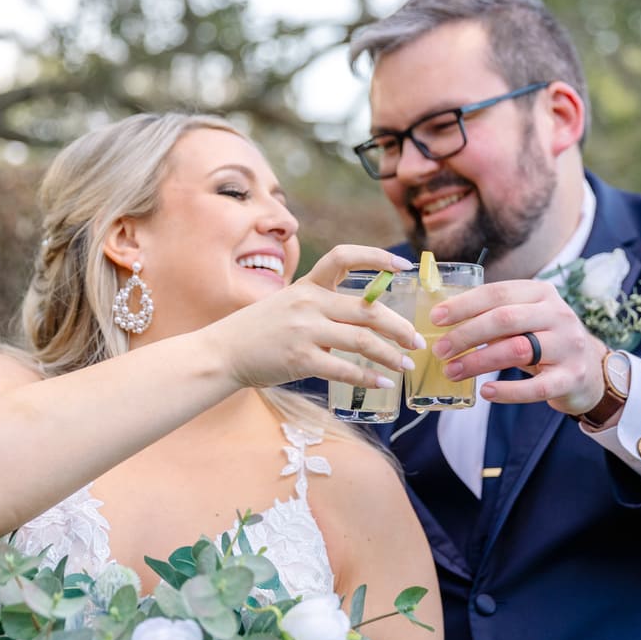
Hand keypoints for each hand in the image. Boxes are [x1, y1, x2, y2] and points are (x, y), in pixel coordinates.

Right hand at [206, 245, 423, 389]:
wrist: (223, 353)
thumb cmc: (260, 331)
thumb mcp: (290, 305)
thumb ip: (323, 307)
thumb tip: (367, 319)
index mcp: (308, 284)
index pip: (344, 257)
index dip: (377, 258)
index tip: (403, 266)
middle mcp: (309, 303)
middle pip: (367, 309)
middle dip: (399, 326)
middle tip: (417, 341)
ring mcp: (304, 331)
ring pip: (362, 340)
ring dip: (390, 354)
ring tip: (405, 365)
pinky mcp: (300, 359)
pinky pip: (344, 368)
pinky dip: (368, 377)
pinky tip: (382, 382)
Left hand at [427, 279, 608, 415]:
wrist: (591, 369)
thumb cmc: (545, 341)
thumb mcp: (526, 319)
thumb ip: (495, 316)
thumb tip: (444, 322)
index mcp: (541, 293)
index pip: (497, 293)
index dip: (464, 305)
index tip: (436, 318)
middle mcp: (558, 314)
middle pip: (504, 319)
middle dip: (467, 334)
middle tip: (441, 349)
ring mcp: (568, 346)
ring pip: (517, 349)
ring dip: (479, 361)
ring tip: (453, 371)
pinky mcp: (571, 377)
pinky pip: (536, 387)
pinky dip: (508, 391)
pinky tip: (486, 392)